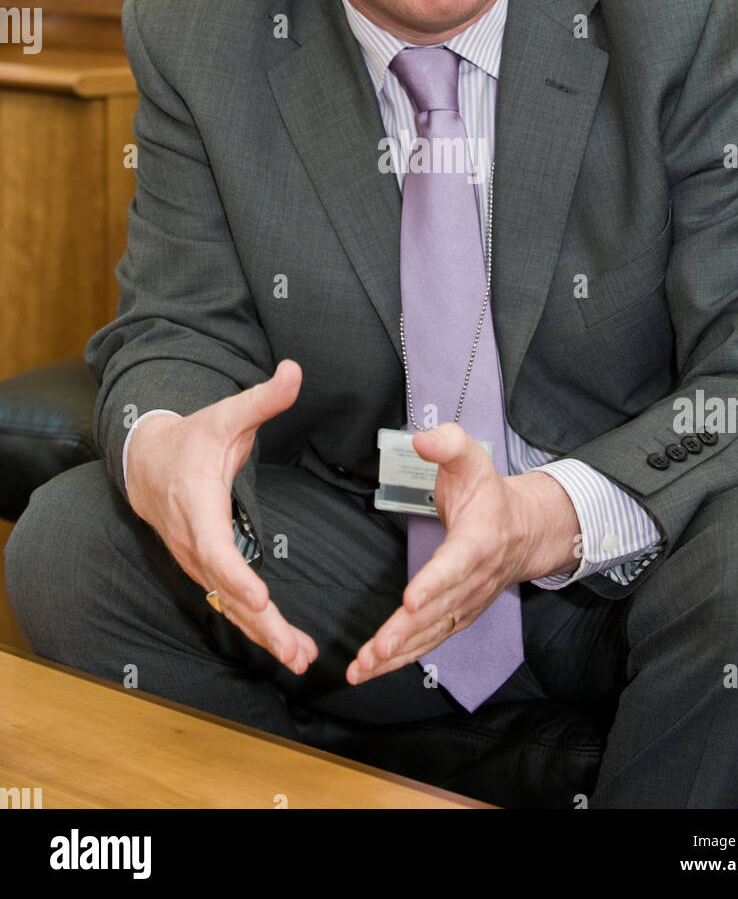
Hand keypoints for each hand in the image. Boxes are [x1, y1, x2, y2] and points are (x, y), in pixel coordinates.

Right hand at [125, 359, 317, 673]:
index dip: (236, 576)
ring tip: (299, 658)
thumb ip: (263, 398)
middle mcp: (195, 542)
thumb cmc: (192, 439)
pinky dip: (257, 628)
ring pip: (229, 605)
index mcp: (198, 505)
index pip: (215, 548)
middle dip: (260, 623)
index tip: (260, 599)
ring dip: (264, 635)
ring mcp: (198, 562)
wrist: (147, 465)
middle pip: (226, 591)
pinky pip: (230, 604)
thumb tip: (294, 370)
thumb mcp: (226, 414)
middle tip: (293, 650)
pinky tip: (287, 648)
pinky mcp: (207, 571)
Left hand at [346, 423, 579, 685]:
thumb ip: (448, 444)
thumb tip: (422, 440)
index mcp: (477, 542)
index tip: (411, 599)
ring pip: (430, 634)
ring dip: (395, 656)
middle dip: (404, 633)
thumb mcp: (472, 457)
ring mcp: (466, 604)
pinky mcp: (457, 617)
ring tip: (362, 668)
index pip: (455, 565)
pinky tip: (371, 670)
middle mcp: (473, 580)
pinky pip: (428, 643)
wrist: (522, 530)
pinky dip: (400, 660)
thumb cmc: (488, 493)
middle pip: (437, 611)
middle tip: (375, 650)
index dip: (434, 584)